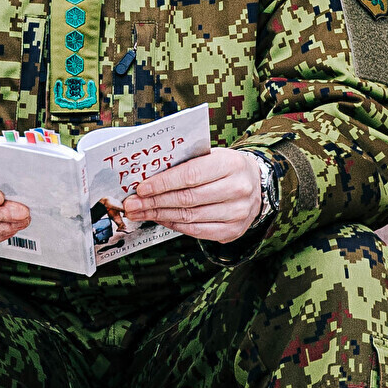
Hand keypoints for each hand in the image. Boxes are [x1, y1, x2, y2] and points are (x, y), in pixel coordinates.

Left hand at [118, 148, 267, 243]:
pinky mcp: (233, 231)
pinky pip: (197, 231)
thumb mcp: (211, 155)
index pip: (191, 175)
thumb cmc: (224, 167)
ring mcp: (237, 213)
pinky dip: (175, 225)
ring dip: (159, 215)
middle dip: (154, 202)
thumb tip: (148, 176)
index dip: (163, 183)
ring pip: (190, 217)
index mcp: (231, 164)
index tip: (141, 188)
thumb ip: (185, 163)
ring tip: (140, 213)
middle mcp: (237, 189)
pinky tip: (160, 219)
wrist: (255, 184)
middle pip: (187, 199)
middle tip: (132, 204)